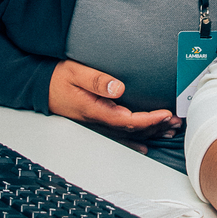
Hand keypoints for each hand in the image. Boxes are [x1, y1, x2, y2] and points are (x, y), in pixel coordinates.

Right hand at [47, 59, 180, 148]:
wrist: (41, 88)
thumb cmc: (58, 78)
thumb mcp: (75, 72)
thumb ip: (96, 80)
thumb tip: (118, 88)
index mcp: (96, 110)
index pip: (128, 119)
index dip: (149, 120)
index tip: (165, 114)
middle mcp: (98, 120)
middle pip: (132, 129)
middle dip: (156, 126)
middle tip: (176, 121)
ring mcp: (98, 124)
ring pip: (128, 134)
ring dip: (150, 133)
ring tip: (170, 129)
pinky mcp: (97, 122)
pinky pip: (119, 136)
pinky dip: (135, 140)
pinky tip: (146, 144)